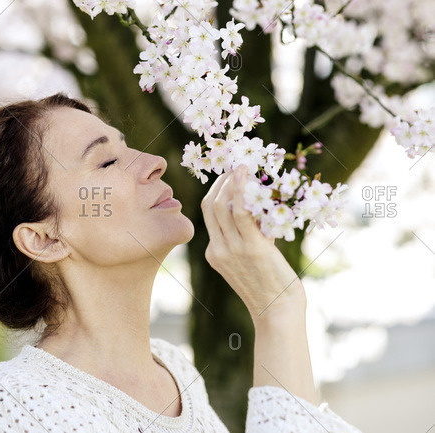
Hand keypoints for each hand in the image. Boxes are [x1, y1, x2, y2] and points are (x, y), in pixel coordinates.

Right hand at [201, 164, 305, 319]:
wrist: (277, 312)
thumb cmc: (270, 288)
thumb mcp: (250, 263)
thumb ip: (250, 239)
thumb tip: (261, 213)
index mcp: (214, 254)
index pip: (209, 216)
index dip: (216, 192)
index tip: (228, 178)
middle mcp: (218, 250)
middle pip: (210, 207)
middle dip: (221, 183)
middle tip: (235, 168)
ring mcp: (232, 249)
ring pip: (222, 206)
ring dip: (231, 182)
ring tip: (242, 167)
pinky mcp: (251, 248)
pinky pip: (242, 213)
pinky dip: (242, 191)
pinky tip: (247, 177)